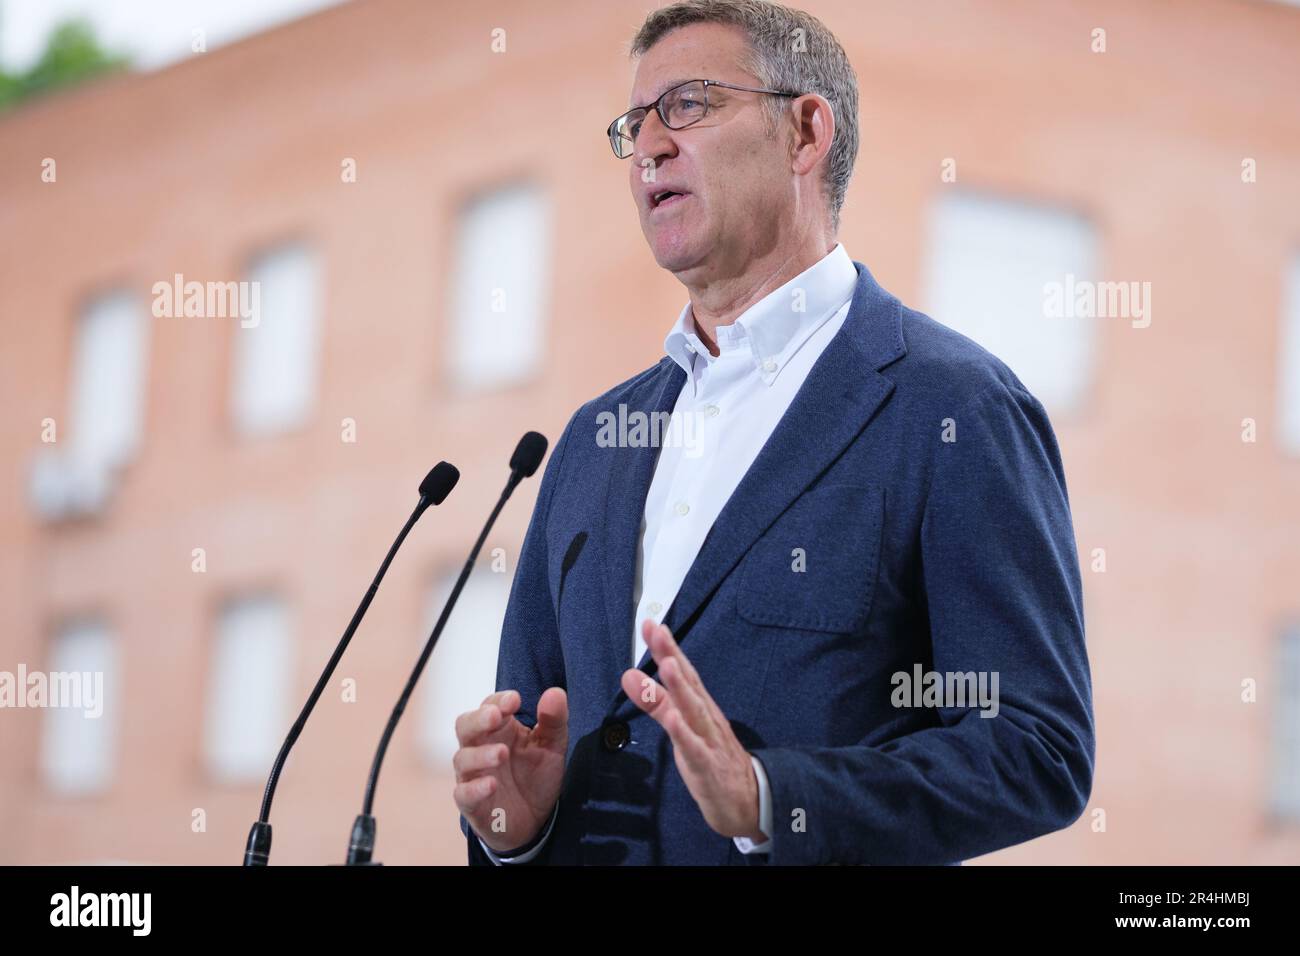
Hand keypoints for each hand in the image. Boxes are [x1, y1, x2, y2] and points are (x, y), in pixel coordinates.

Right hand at [452, 686, 567, 854]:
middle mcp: (480, 747)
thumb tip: (555, 693)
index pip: (490, 706)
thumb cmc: (536, 775)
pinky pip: (464, 794)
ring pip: (463, 758)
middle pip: (465, 725)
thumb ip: (554, 720)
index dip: (499, 701)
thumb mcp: (553, 746)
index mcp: (499, 729)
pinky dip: (475, 789)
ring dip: (480, 755)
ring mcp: (473, 775)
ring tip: (501, 754)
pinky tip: (492, 785)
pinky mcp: (472, 803)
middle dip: (478, 719)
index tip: (515, 700)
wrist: (535, 820)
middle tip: (494, 716)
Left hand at [620, 620, 765, 841]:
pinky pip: (695, 749)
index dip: (667, 648)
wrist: (748, 800)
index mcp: (700, 706)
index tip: (651, 624)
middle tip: (657, 631)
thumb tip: (630, 675)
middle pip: (689, 683)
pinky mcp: (708, 766)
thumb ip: (657, 701)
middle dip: (672, 656)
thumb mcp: (682, 728)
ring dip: (681, 687)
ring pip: (694, 710)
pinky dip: (684, 734)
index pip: (682, 672)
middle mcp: (706, 717)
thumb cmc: (711, 759)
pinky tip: (674, 720)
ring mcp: (709, 740)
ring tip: (666, 664)